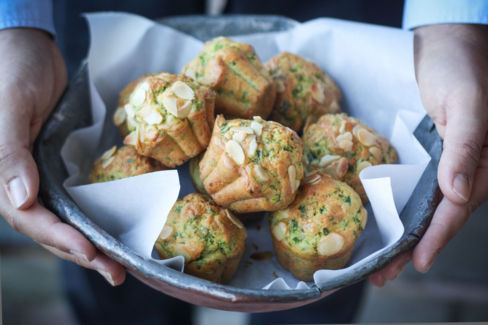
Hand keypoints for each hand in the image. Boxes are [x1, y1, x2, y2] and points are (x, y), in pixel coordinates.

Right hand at [0, 28, 124, 284]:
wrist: (29, 50)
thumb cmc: (13, 71)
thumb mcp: (9, 107)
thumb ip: (9, 152)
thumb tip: (22, 197)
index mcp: (0, 176)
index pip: (30, 218)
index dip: (59, 238)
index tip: (91, 252)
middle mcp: (18, 183)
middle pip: (49, 228)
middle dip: (81, 251)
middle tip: (115, 273)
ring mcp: (37, 176)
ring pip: (62, 219)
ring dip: (88, 241)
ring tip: (118, 262)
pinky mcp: (55, 167)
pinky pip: (72, 199)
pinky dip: (90, 217)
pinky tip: (109, 228)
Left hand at [370, 24, 487, 285]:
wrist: (448, 46)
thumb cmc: (462, 69)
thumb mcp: (466, 104)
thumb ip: (465, 147)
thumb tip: (457, 194)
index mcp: (481, 163)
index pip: (456, 210)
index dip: (436, 238)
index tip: (416, 263)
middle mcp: (466, 169)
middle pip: (438, 217)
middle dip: (413, 248)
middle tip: (383, 275)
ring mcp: (449, 163)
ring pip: (427, 208)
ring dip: (406, 236)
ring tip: (381, 262)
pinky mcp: (432, 155)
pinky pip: (418, 188)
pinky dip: (403, 209)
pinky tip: (388, 223)